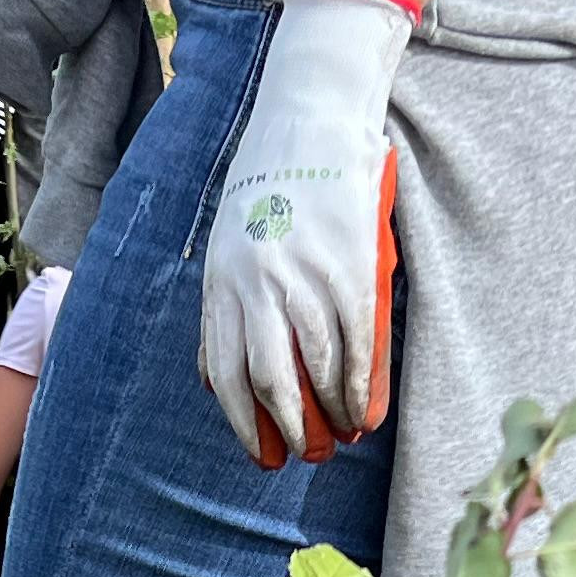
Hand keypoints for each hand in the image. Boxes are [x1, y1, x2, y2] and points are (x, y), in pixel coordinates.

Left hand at [199, 0, 411, 463]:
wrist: (310, 117)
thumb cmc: (270, 185)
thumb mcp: (227, 247)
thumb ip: (223, 312)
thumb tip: (213, 381)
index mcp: (222, 283)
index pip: (226, 374)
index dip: (244, 425)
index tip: (262, 455)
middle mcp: (256, 286)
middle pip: (268, 384)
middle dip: (287, 433)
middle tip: (304, 459)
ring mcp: (304, 279)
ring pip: (315, 372)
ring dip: (329, 417)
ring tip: (340, 439)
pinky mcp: (348, 269)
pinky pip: (354, 346)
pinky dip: (358, 388)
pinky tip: (362, 412)